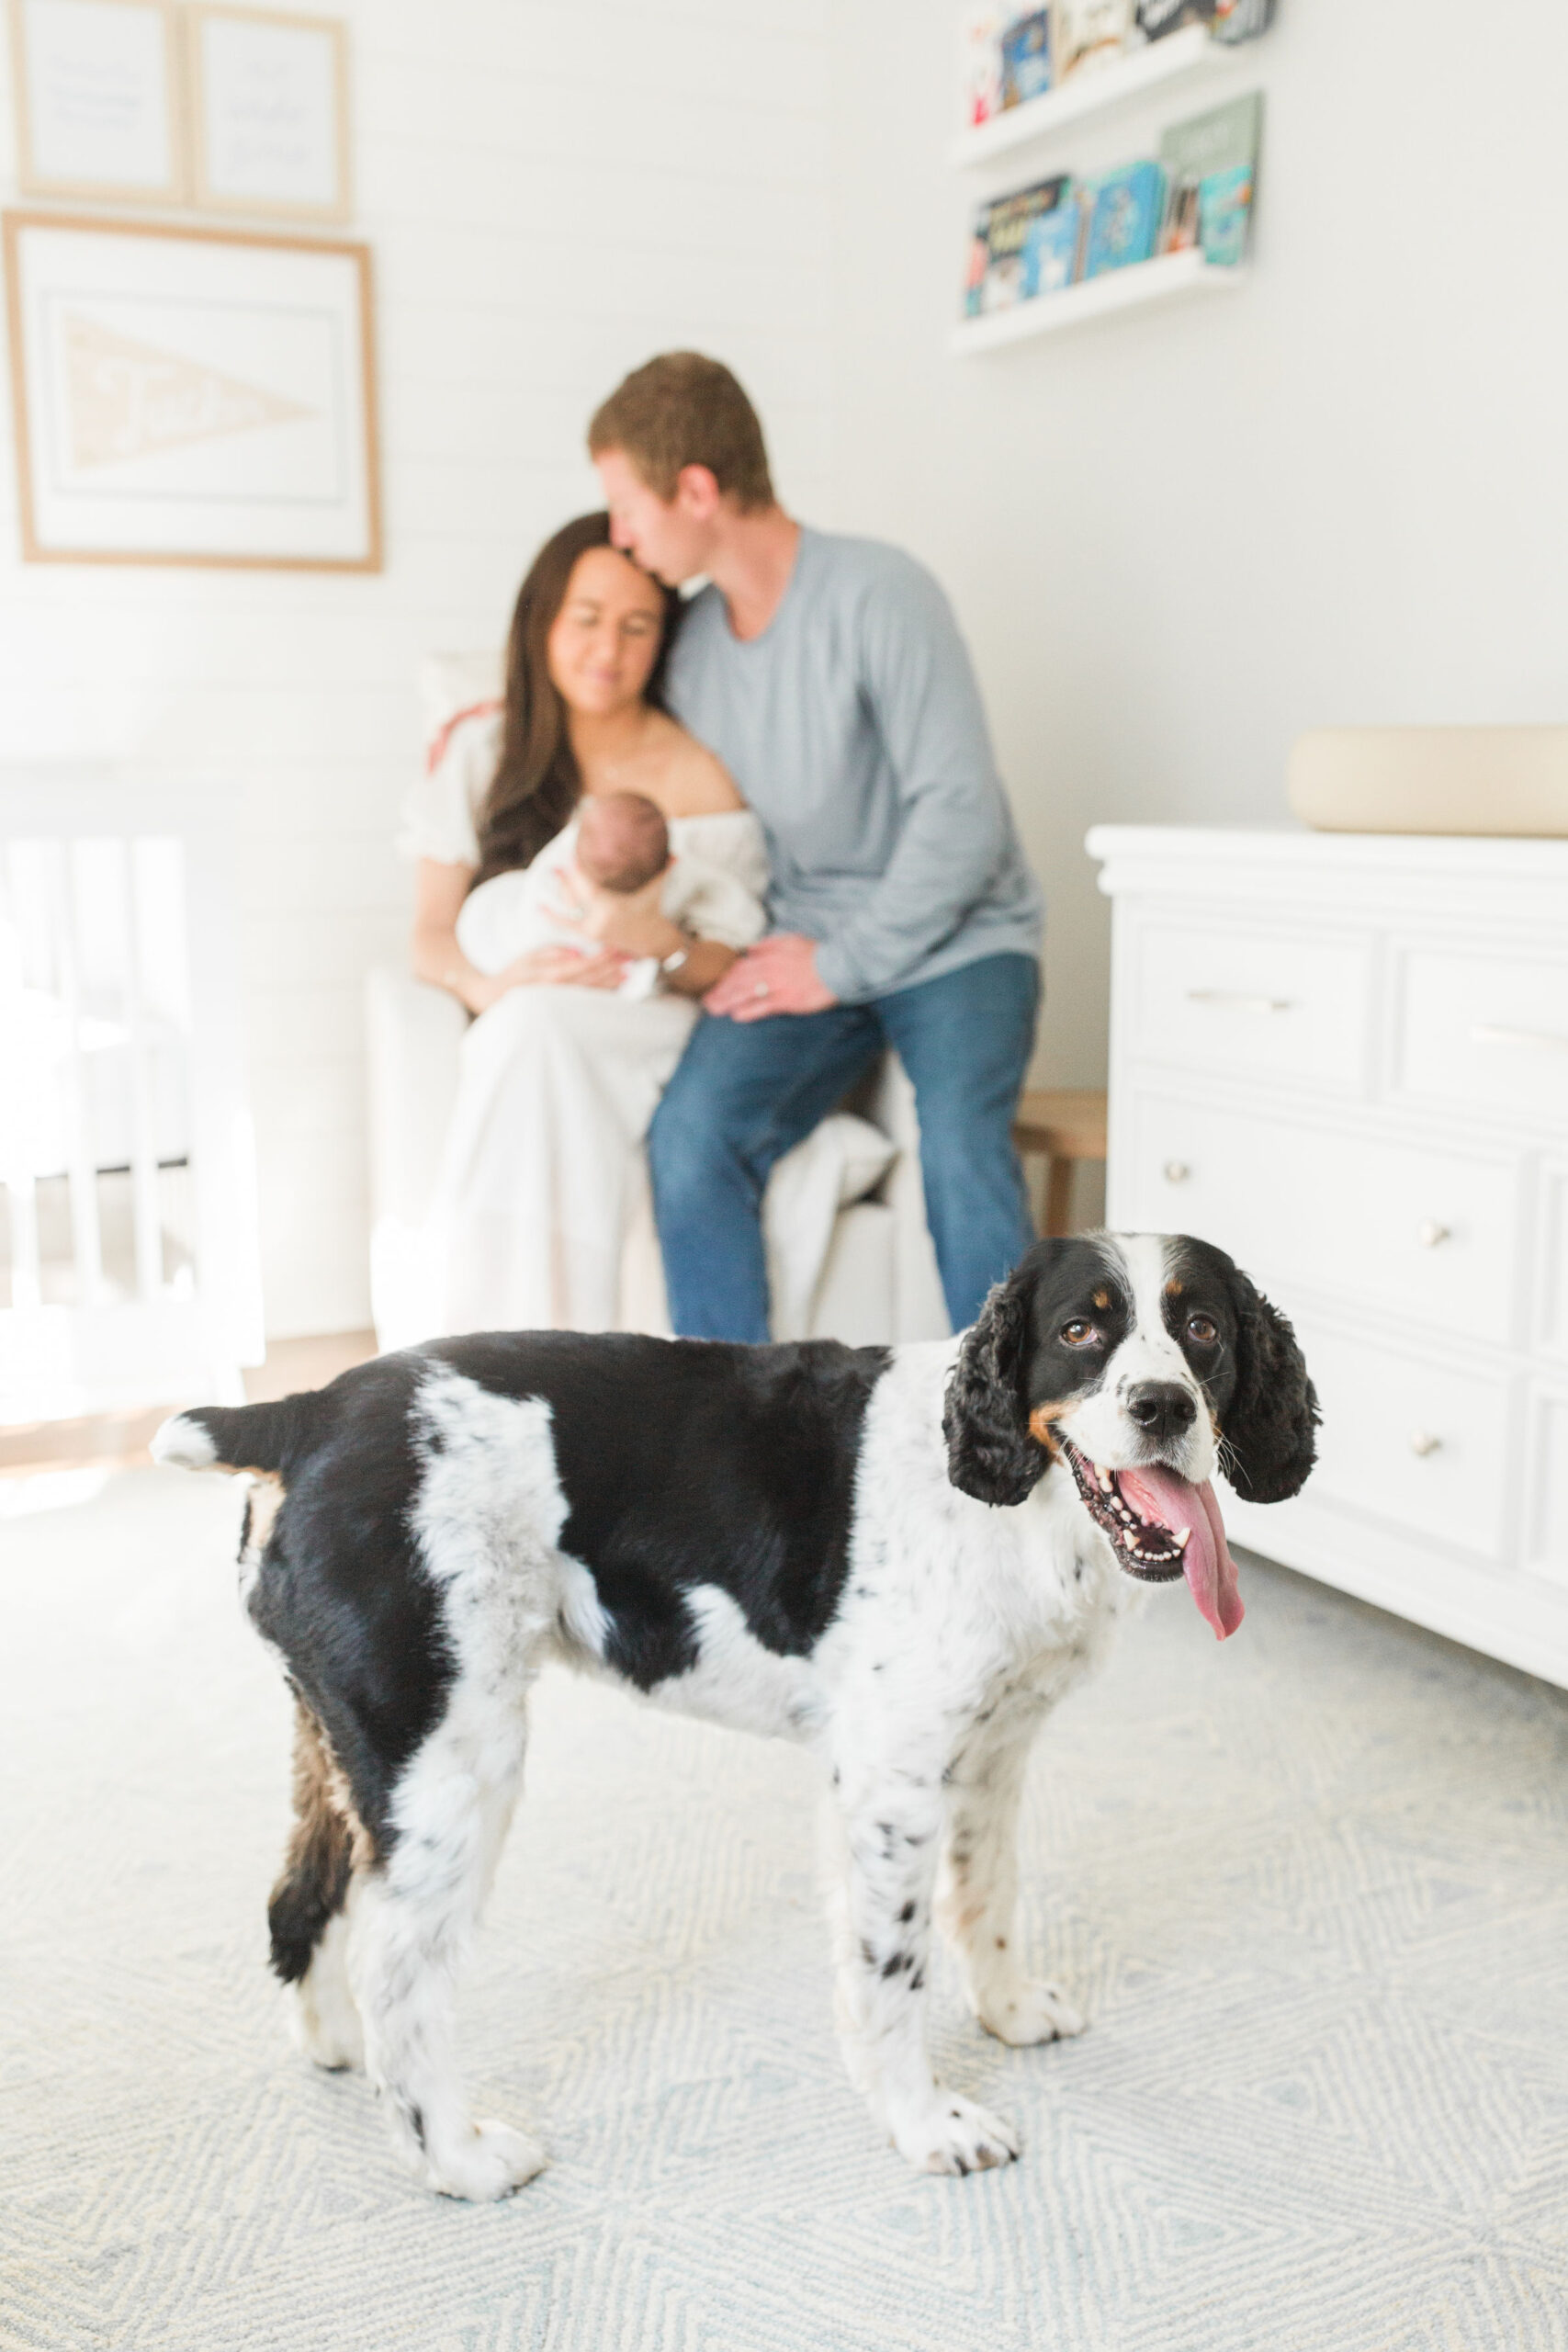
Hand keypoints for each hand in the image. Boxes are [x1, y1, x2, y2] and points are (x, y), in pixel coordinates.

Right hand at [471, 943, 625, 1006]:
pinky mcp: (565, 1006)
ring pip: (593, 991)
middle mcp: (561, 990)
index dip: (602, 957)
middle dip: (612, 967)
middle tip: (629, 957)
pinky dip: (602, 992)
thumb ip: (552, 952)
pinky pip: (588, 999)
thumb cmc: (515, 974)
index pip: (583, 965)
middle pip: (593, 978)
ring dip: (612, 981)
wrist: (499, 999)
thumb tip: (575, 952)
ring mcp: (564, 1000)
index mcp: (552, 975)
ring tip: (628, 972)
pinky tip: (615, 986)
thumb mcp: (529, 957)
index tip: (616, 948)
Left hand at [546, 861, 676, 961]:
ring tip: (553, 873)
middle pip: (576, 894)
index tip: (572, 853)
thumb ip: (664, 870)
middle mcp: (600, 918)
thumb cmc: (652, 910)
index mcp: (613, 906)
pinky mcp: (589, 934)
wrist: (651, 941)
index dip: (578, 869)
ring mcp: (592, 928)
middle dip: (567, 877)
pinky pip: (567, 924)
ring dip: (561, 889)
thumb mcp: (656, 889)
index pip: (589, 884)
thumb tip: (675, 852)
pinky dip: (553, 916)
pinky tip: (539, 907)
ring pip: (571, 906)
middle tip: (557, 863)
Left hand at [702, 933, 836, 1021]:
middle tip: (706, 1001)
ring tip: (714, 1009)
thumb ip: (769, 943)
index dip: (726, 977)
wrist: (839, 965)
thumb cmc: (817, 954)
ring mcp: (777, 985)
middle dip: (720, 991)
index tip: (715, 985)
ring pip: (746, 993)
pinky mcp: (787, 999)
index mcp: (769, 955)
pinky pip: (763, 1006)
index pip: (741, 967)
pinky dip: (749, 1010)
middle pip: (738, 981)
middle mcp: (769, 969)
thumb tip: (751, 948)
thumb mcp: (791, 940)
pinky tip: (736, 1016)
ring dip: (728, 1001)